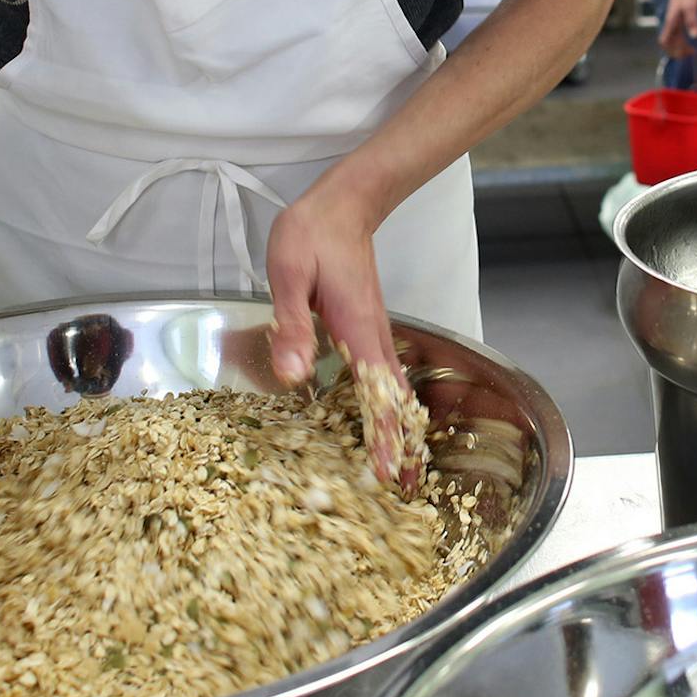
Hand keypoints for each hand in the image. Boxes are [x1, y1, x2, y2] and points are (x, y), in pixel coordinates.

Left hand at [265, 179, 420, 490]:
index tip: (390, 475)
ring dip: (400, 429)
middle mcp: (375, 338)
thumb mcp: (289, 276)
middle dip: (404, 445)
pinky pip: (386, 378)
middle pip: (397, 401)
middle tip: (408, 490)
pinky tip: (385, 423)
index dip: (385, 437)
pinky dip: (392, 407)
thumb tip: (293, 377)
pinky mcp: (368, 330)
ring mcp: (376, 335)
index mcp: (358, 330)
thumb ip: (292, 327)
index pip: (378, 394)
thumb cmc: (312, 236)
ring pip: (396, 391)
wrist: (343, 205)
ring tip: (404, 469)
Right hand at [657, 0, 696, 59]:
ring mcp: (673, 21)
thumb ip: (692, 21)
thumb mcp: (691, 6)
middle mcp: (670, 23)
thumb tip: (695, 36)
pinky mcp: (677, 18)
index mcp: (671, 22)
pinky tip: (691, 40)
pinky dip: (681, 40)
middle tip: (692, 54)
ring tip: (693, 51)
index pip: (664, 41)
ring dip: (680, 47)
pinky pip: (676, 34)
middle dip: (678, 51)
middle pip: (669, 43)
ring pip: (672, 39)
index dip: (671, 50)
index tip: (685, 53)